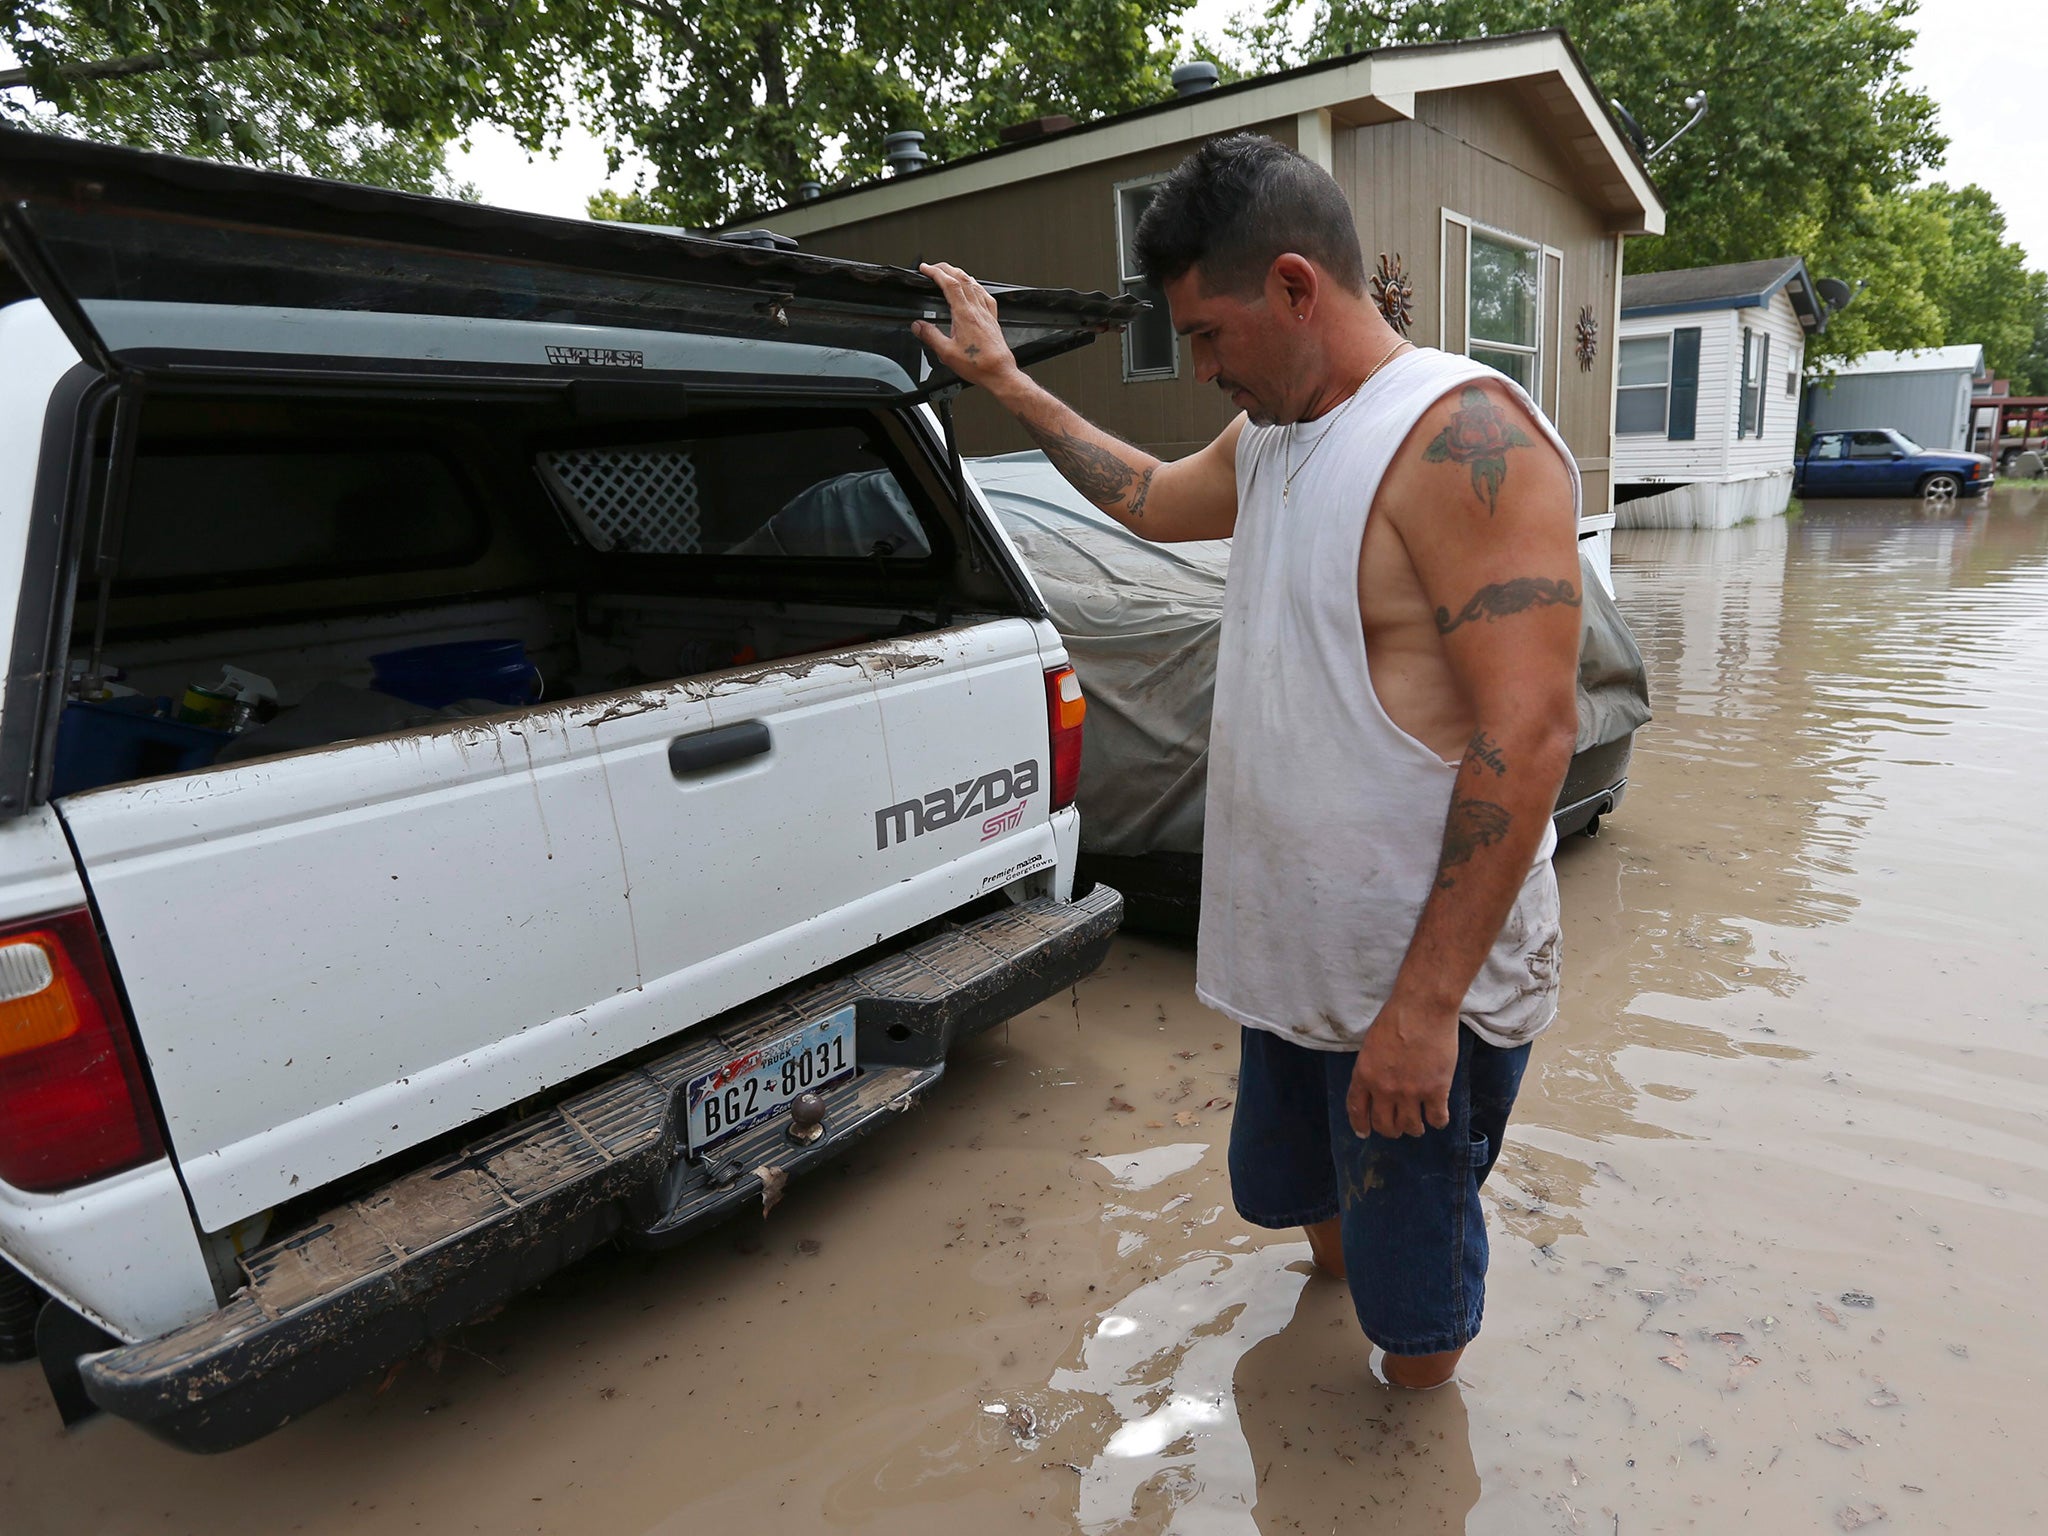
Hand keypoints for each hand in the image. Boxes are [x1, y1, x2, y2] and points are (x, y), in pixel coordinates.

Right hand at [912, 261, 1019, 391]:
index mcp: (965, 314)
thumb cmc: (978, 364)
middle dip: (946, 268)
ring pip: (974, 284)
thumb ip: (930, 336)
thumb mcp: (947, 353)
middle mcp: (977, 310)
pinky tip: (974, 288)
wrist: (999, 372)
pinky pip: (984, 295)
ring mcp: (986, 312)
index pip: (949, 284)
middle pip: (962, 278)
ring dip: (960, 274)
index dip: (936, 272)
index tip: (926, 269)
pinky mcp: (992, 319)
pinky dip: (975, 286)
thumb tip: (918, 326)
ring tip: (950, 272)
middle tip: (934, 267)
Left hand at [1345, 996, 1458, 1138]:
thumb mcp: (1371, 1044)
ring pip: (1410, 1127)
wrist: (1423, 1007)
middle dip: (1390, 1130)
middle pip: (1384, 1125)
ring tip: (1418, 1123)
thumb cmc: (1396, 1017)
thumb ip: (1371, 1069)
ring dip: (1414, 1128)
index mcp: (1364, 1075)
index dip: (1361, 1125)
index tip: (1364, 1133)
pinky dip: (1438, 1121)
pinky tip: (1438, 1115)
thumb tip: (1376, 1088)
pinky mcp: (1436, 1091)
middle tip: (1398, 1126)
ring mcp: (1410, 1092)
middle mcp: (1384, 1089)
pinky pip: (1436, 1119)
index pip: (1357, 1110)